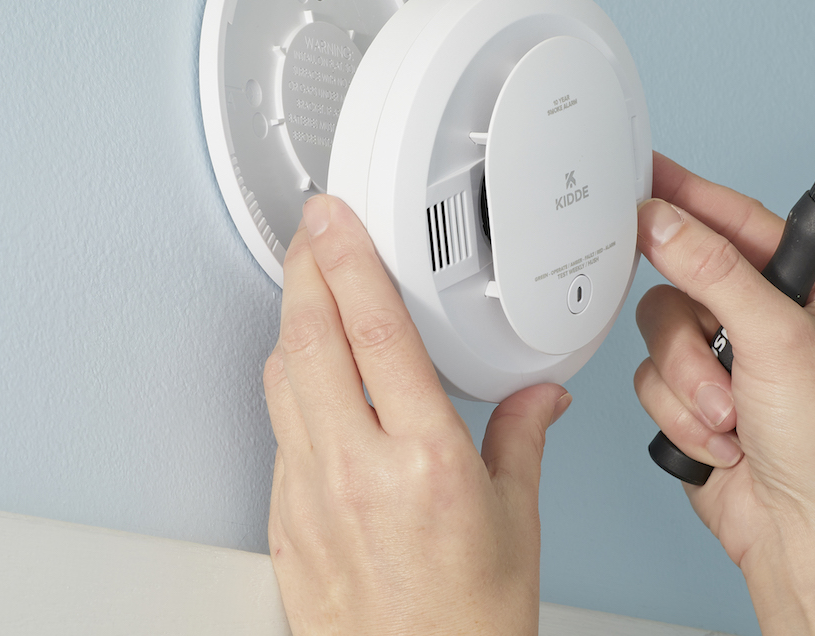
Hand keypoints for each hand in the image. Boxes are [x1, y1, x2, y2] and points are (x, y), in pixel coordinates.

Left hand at [264, 194, 570, 635]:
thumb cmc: (467, 621)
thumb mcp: (517, 521)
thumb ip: (521, 440)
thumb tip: (537, 399)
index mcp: (424, 459)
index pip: (375, 331)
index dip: (350, 259)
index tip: (336, 219)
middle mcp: (356, 469)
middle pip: (311, 337)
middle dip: (306, 269)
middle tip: (312, 234)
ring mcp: (308, 493)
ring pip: (282, 377)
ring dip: (293, 323)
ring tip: (311, 294)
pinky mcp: (283, 518)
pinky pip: (277, 429)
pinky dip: (291, 385)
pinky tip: (312, 379)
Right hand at [634, 153, 814, 634]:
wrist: (804, 535)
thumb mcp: (778, 339)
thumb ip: (712, 271)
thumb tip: (662, 219)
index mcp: (813, 288)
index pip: (741, 222)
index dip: (692, 197)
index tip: (646, 173)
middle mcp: (769, 317)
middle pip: (687, 280)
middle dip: (695, 337)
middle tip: (710, 348)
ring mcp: (729, 358)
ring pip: (661, 333)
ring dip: (690, 384)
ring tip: (729, 417)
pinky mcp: (695, 397)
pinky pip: (652, 378)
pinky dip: (680, 413)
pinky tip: (720, 441)